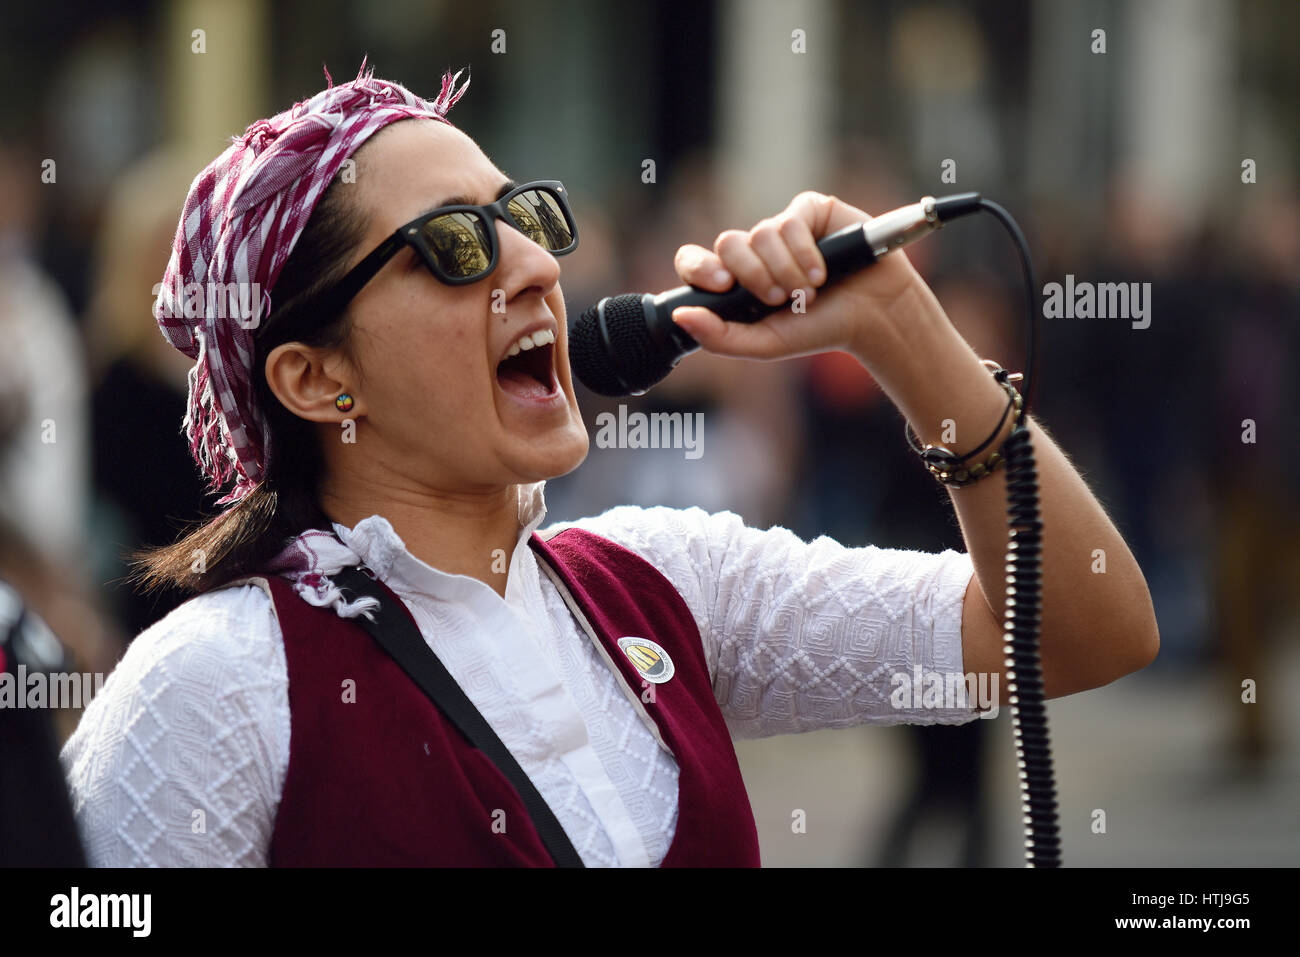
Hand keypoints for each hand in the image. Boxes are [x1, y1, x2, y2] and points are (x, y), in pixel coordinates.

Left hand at [670, 191, 926, 361]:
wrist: (873, 315)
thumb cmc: (819, 330)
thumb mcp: (766, 344)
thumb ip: (720, 337)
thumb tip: (679, 317)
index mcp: (736, 282)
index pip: (695, 262)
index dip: (700, 267)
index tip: (721, 286)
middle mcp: (755, 252)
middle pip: (728, 244)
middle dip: (752, 275)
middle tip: (777, 298)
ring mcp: (781, 230)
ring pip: (761, 233)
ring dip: (784, 270)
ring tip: (809, 291)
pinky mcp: (810, 211)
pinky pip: (791, 221)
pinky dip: (804, 252)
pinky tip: (822, 272)